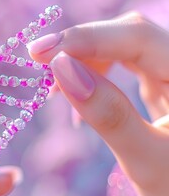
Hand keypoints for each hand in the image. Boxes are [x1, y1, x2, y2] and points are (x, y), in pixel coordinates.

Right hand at [28, 12, 168, 195]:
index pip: (138, 36)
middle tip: (40, 63)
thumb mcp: (146, 160)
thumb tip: (61, 69)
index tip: (39, 51)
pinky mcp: (160, 83)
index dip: (85, 38)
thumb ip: (108, 114)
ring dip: (84, 59)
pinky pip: (123, 64)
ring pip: (123, 47)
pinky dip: (94, 72)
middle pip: (129, 35)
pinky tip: (76, 89)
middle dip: (81, 46)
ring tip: (54, 86)